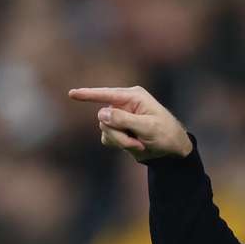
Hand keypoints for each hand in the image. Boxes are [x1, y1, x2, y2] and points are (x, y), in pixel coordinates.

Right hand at [68, 86, 192, 160]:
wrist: (172, 149)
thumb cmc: (165, 133)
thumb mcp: (147, 127)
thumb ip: (124, 119)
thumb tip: (100, 112)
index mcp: (133, 97)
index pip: (106, 94)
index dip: (88, 94)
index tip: (72, 94)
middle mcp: (123, 104)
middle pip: (103, 118)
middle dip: (117, 134)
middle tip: (137, 142)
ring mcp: (119, 117)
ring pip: (104, 130)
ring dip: (120, 141)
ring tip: (139, 143)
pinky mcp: (117, 130)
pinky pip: (106, 138)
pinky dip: (119, 145)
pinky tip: (135, 144)